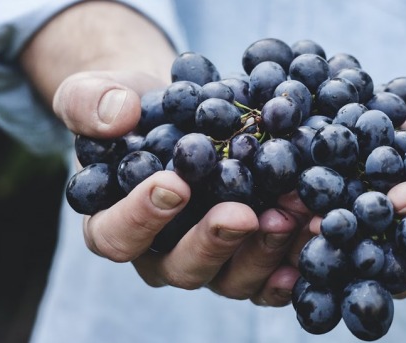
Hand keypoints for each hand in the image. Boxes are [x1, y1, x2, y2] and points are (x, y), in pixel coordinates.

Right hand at [55, 70, 312, 305]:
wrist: (181, 112)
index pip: (117, 236)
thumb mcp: (97, 94)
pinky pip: (270, 276)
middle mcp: (162, 253)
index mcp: (115, 224)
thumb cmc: (134, 109)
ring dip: (264, 250)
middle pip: (182, 267)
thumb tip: (118, 115)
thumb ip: (90, 103)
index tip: (174, 184)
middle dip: (214, 242)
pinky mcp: (248, 256)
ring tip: (292, 214)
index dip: (141, 217)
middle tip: (242, 214)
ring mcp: (211, 260)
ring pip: (232, 278)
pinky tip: (314, 237)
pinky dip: (293, 261)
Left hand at [303, 91, 405, 297]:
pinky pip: (318, 243)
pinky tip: (269, 215)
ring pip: (346, 262)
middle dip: (360, 241)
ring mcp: (370, 250)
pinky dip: (293, 230)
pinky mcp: (337, 238)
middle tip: (329, 221)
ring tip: (290, 217)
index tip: (402, 194)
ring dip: (317, 242)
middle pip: (389, 263)